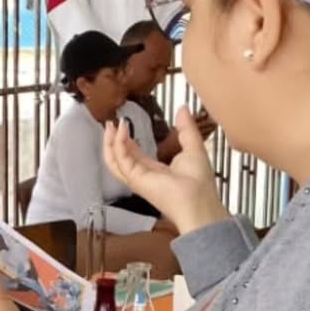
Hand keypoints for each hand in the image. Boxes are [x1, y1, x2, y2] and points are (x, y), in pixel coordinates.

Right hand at [104, 106, 229, 235]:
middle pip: (118, 157)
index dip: (126, 139)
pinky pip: (121, 160)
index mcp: (155, 170)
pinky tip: (122, 130)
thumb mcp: (193, 147)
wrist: (199, 201)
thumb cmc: (199, 182)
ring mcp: (137, 178)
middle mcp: (143, 175)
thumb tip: (182, 109)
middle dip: (112, 140)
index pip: (133, 154)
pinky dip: (118, 144)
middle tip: (110, 123)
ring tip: (111, 126)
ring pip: (114, 160)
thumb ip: (186, 128)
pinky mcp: (135, 179)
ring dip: (110, 142)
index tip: (123, 125)